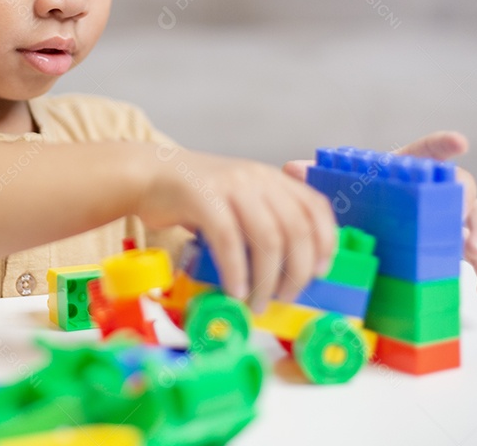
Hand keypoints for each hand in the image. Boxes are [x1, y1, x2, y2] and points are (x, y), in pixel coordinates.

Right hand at [137, 146, 336, 312]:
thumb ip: (265, 220)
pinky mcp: (203, 197)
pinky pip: (229, 240)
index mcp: (272, 178)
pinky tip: (234, 290)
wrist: (150, 174)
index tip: (321, 273)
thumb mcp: (240, 199)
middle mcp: (258, 177)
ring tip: (258, 302)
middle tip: (286, 298)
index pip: (316, 208)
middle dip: (297, 272)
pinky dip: (236, 271)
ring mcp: (232, 185)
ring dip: (267, 279)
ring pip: (267, 238)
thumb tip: (291, 270)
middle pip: (296, 229)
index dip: (326, 242)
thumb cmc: (196, 196)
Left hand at [282, 131, 476, 300]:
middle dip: (466, 200)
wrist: (366, 231)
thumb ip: (317, 180)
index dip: (442, 146)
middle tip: (460, 219)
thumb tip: (293, 168)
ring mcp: (451, 221)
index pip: (427, 152)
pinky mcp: (457, 249)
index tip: (458, 141)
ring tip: (474, 253)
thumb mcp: (337, 193)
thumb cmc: (358, 204)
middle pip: (462, 186)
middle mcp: (436, 193)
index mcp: (408, 172)